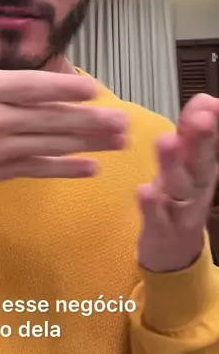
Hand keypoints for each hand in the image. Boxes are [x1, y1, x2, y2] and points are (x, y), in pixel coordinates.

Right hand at [0, 0, 128, 196]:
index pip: (30, 87)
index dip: (64, 88)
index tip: (94, 88)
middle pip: (49, 118)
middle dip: (89, 119)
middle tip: (122, 119)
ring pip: (50, 144)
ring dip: (87, 143)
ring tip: (118, 139)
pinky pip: (38, 169)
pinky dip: (65, 170)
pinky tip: (91, 168)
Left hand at [137, 93, 218, 271]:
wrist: (175, 254)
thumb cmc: (180, 201)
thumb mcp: (189, 166)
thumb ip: (193, 133)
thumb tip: (205, 98)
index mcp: (202, 169)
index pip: (208, 143)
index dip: (210, 123)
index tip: (210, 102)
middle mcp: (196, 187)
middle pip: (199, 162)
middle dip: (200, 140)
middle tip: (201, 119)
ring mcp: (179, 210)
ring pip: (179, 186)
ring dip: (172, 164)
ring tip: (166, 140)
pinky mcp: (161, 230)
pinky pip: (156, 217)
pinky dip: (151, 205)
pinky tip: (143, 190)